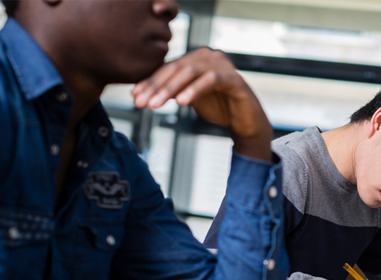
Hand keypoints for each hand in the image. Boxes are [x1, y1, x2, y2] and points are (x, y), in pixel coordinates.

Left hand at [131, 48, 271, 160]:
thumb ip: (170, 90)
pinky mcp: (234, 78)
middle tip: (142, 103)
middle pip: (177, 68)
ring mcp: (223, 65)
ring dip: (170, 88)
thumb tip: (140, 92)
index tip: (135, 96)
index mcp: (197, 58)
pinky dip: (194, 90)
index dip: (150, 82)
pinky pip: (211, 80)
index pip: (169, 68)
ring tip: (156, 105)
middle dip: (156, 86)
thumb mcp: (189, 97)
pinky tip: (181, 102)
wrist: (245, 123)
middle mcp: (210, 56)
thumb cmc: (218, 107)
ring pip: (190, 71)